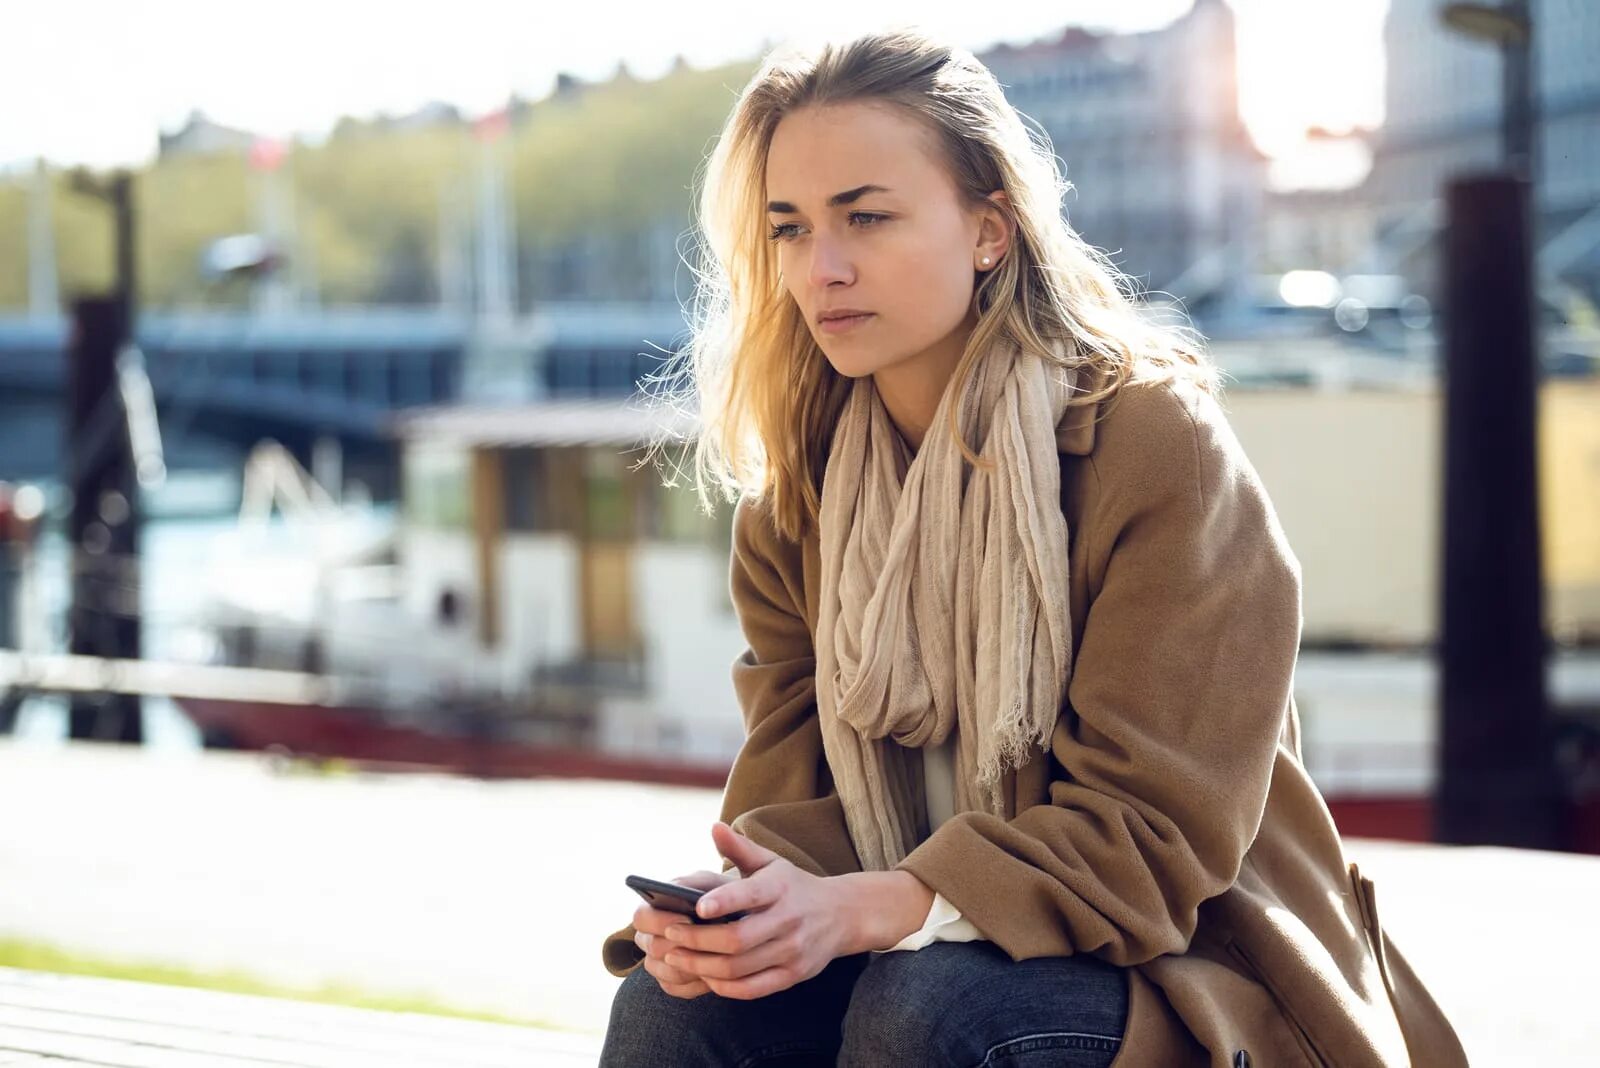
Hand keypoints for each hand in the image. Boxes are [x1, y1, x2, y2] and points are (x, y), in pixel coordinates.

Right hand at [632, 868, 738, 998]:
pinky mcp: (669, 982)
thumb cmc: (716, 896)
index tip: (688, 919)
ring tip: (718, 957)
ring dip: (692, 965)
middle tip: (709, 942)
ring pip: (666, 972)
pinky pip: (676, 988)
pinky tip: (715, 972)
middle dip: (681, 945)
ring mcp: (656, 963)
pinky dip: (695, 983)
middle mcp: (647, 938)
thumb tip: (678, 892)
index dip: (661, 921)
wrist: (733, 920)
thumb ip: (689, 883)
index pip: (640, 918)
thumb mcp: (705, 882)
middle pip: (653, 947)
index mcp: (649, 910)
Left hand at [655, 821, 848, 1000]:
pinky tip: (704, 976)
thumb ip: (740, 847)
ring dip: (702, 965)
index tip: (695, 907)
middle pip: (737, 939)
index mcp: (780, 887)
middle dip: (697, 940)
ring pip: (740, 967)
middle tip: (668, 935)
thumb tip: (714, 828)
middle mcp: (789, 920)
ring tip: (674, 957)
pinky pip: (752, 988)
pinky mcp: (793, 975)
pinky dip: (724, 986)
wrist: (842, 914)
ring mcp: (793, 951)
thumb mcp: (771, 862)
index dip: (723, 902)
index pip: (750, 895)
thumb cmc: (794, 886)